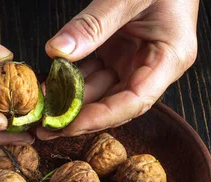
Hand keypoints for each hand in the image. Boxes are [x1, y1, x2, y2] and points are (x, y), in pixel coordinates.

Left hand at [37, 0, 198, 139]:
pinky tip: (47, 85)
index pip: (135, 101)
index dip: (102, 118)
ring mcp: (134, 59)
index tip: (69, 126)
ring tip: (40, 109)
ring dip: (70, 100)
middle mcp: (153, 65)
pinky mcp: (118, 50)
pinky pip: (91, 71)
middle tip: (45, 128)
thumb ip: (94, 24)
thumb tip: (58, 52)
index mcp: (170, 58)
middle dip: (80, 116)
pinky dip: (69, 79)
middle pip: (115, 102)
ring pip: (99, 89)